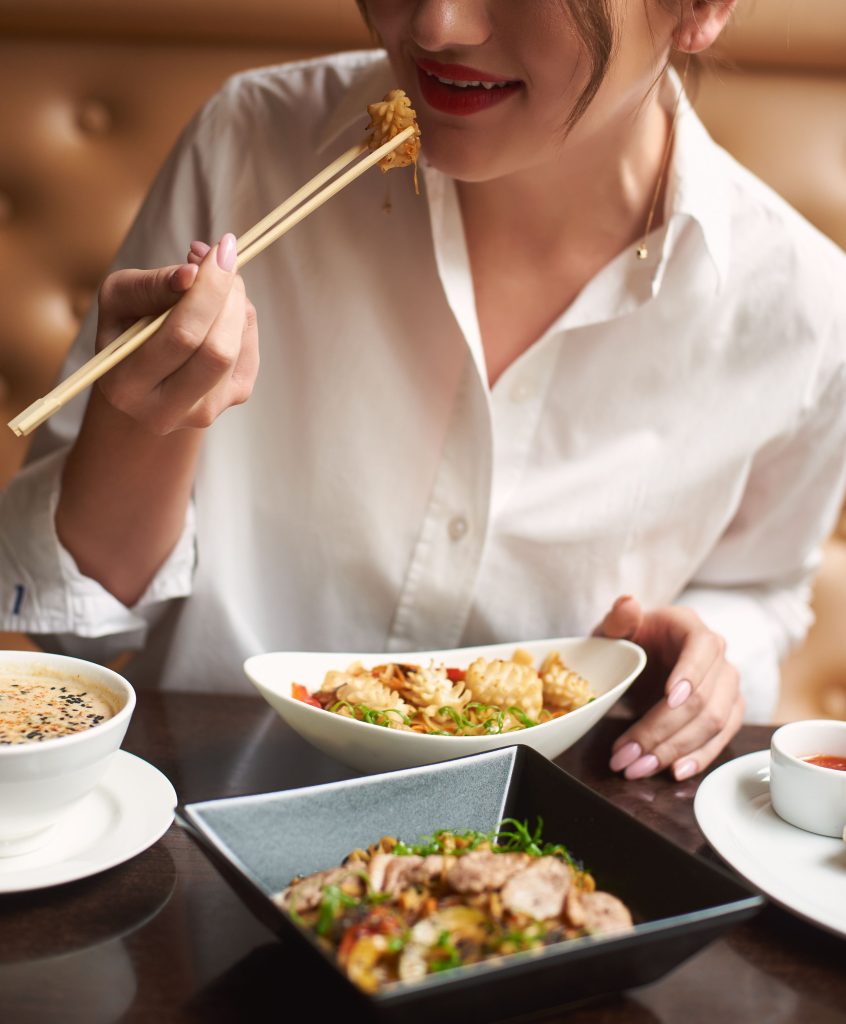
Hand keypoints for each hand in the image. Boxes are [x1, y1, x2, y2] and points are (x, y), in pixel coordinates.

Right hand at [95, 233, 257, 433]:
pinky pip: (250, 350)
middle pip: (218, 350)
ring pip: (237, 348)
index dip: (207, 291)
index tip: (220, 250)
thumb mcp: (119, 302)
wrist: (138, 388)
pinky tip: (220, 308)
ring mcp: (204, 411)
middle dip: (227, 295)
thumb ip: (149, 286)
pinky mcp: (232, 400)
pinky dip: (241, 318)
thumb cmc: (124, 336)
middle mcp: (166, 409)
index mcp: (127, 385)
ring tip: (213, 278)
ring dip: (235, 302)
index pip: (182, 337)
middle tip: (222, 258)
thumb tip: (192, 274)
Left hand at [595, 596, 743, 780]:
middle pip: (703, 696)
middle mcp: (718, 656)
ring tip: (638, 767)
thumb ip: (619, 618)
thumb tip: (627, 603)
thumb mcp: (616, 628)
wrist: (645, 657)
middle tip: (628, 753)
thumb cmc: (631, 640)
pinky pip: (722, 739)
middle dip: (663, 729)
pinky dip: (699, 758)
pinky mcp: (729, 713)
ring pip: (714, 723)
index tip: (668, 699)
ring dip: (676, 750)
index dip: (689, 674)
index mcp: (692, 628)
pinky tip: (674, 772)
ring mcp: (728, 687)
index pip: (702, 648)